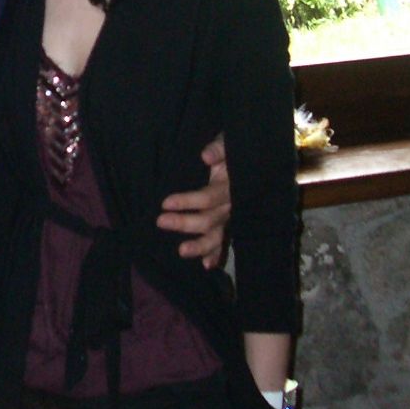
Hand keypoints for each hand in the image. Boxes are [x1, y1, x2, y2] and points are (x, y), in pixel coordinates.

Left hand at [156, 135, 228, 269]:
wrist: (248, 156)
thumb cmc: (231, 149)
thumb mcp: (226, 142)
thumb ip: (219, 149)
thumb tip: (205, 156)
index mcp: (230, 185)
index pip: (208, 198)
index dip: (187, 201)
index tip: (165, 203)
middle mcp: (233, 205)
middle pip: (209, 219)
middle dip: (185, 223)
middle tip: (161, 222)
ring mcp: (232, 217)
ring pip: (217, 235)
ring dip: (200, 246)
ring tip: (181, 251)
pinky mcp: (231, 224)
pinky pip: (226, 242)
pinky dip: (217, 255)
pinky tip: (206, 266)